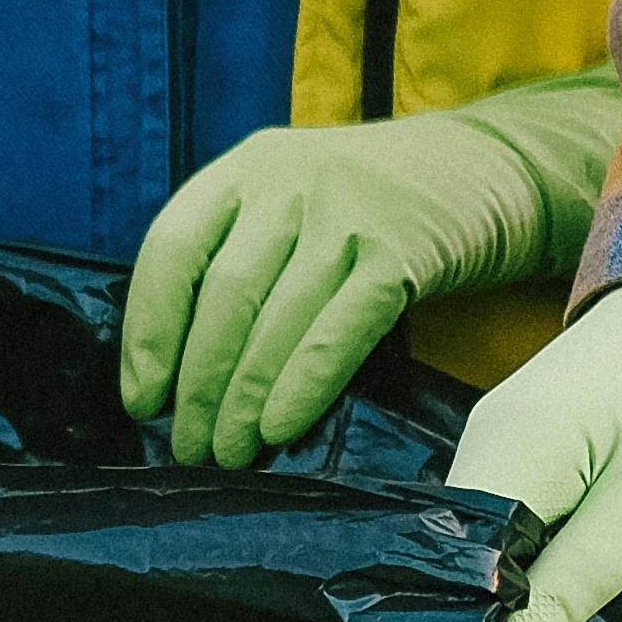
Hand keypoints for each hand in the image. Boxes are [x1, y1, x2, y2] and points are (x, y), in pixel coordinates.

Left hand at [117, 83, 600, 467]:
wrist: (480, 167)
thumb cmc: (358, 205)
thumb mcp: (283, 203)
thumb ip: (228, 257)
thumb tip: (168, 372)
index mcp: (242, 170)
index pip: (172, 250)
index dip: (149, 332)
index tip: (141, 401)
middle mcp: (289, 184)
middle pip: (226, 295)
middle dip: (198, 383)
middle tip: (187, 447)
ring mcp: (348, 214)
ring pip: (279, 317)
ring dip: (245, 398)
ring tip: (227, 455)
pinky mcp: (401, 253)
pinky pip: (341, 329)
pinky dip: (304, 383)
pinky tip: (279, 429)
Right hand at [441, 268, 621, 621]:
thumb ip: (583, 575)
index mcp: (508, 448)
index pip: (457, 564)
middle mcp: (482, 438)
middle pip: (462, 552)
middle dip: (492, 614)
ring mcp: (499, 432)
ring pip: (485, 536)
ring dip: (514, 585)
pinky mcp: (525, 435)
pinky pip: (508, 512)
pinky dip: (530, 552)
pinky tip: (559, 584)